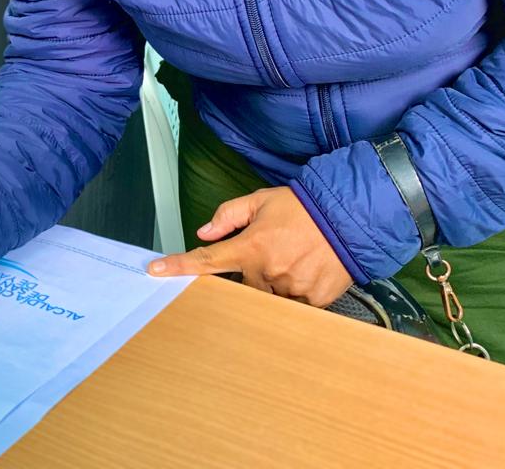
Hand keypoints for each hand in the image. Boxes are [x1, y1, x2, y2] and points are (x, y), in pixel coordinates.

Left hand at [147, 187, 351, 306]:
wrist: (349, 217)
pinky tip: (308, 269)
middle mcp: (268, 271)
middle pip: (244, 283)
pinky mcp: (313, 300)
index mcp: (251, 246)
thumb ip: (229, 214)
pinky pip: (294, 304)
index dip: (179, 266)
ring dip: (275, 281)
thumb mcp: (261, 201)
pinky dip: (296, 290)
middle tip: (274, 250)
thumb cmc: (303, 208)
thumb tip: (203, 231)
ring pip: (269, 296)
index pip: (207, 261)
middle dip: (252, 270)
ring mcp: (291, 289)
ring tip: (294, 258)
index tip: (155, 271)